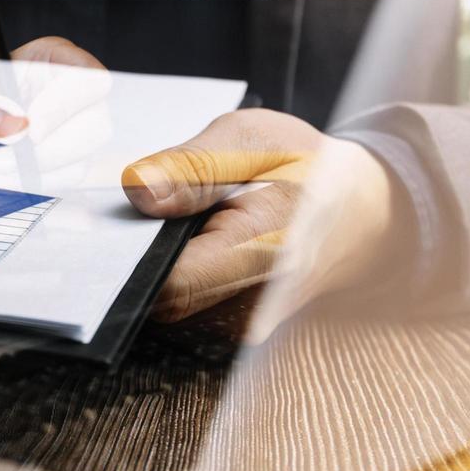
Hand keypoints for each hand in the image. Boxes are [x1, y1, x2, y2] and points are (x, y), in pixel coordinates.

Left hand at [0, 37, 112, 189]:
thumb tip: (14, 125)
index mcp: (52, 60)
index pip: (88, 77)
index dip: (66, 106)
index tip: (31, 133)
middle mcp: (73, 94)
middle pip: (95, 126)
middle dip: (45, 154)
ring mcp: (77, 131)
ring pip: (80, 161)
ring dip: (28, 175)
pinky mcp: (70, 163)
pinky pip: (64, 182)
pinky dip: (28, 186)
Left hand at [121, 109, 413, 323]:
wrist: (361, 212)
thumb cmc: (307, 169)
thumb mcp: (252, 141)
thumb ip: (192, 166)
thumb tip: (139, 191)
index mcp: (263, 253)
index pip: (167, 282)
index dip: (125, 258)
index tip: (107, 228)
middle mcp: (254, 306)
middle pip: (158, 298)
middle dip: (138, 257)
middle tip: (145, 214)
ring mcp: (245, 325)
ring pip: (166, 305)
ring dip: (155, 266)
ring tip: (178, 223)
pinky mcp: (234, 329)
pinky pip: (183, 308)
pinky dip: (173, 276)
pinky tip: (188, 244)